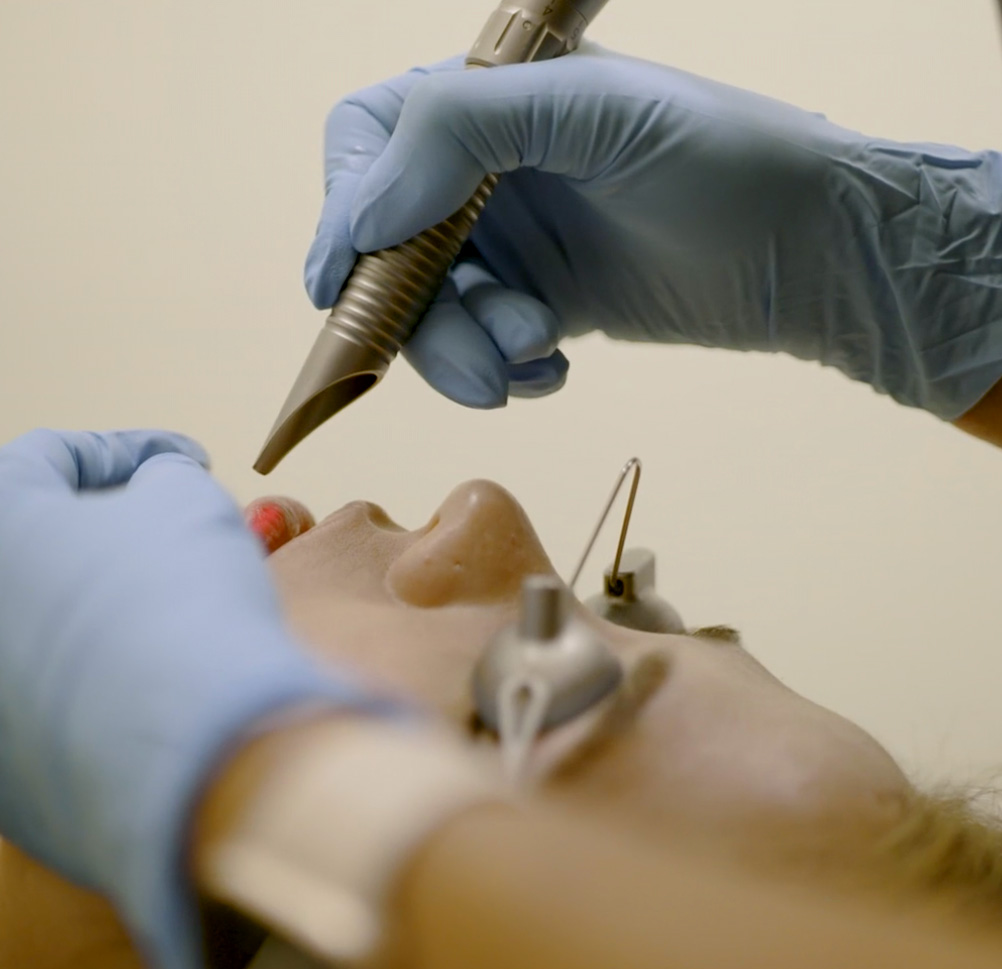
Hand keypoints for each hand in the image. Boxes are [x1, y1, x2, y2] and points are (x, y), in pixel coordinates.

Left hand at [0, 429, 382, 968]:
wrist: (200, 752)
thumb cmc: (185, 602)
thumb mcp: (187, 499)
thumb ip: (160, 475)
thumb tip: (155, 487)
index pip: (46, 459)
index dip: (127, 449)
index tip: (184, 461)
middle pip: (39, 551)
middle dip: (109, 532)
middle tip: (173, 533)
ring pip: (49, 629)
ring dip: (105, 606)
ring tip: (175, 608)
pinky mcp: (8, 777)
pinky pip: (62, 703)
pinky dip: (106, 680)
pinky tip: (161, 680)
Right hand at [305, 44, 1001, 418]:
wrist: (804, 249)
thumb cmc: (717, 156)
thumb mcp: (591, 112)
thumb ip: (461, 132)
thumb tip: (357, 217)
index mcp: (488, 102)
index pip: (367, 144)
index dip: (343, 212)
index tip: (341, 282)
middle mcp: (488, 173)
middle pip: (390, 252)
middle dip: (421, 318)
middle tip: (480, 366)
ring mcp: (514, 244)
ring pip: (435, 315)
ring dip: (468, 351)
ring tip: (536, 351)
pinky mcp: (545, 304)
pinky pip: (485, 349)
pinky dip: (509, 369)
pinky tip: (557, 364)